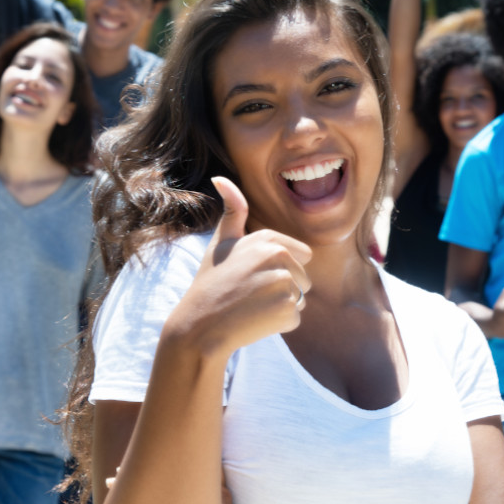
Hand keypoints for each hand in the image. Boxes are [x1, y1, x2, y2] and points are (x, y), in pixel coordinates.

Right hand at [172, 177, 311, 356]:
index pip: (302, 255)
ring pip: (300, 298)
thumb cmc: (211, 284)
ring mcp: (284, 283)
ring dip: (280, 307)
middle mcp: (278, 256)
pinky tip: (255, 321)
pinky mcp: (286, 309)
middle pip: (304, 278)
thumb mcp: (221, 243)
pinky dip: (278, 324)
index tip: (252, 275)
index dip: (279, 269)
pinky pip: (295, 318)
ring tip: (251, 307)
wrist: (200, 326)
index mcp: (268, 239)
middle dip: (283, 288)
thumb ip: (232, 211)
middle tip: (249, 294)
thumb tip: (219, 177)